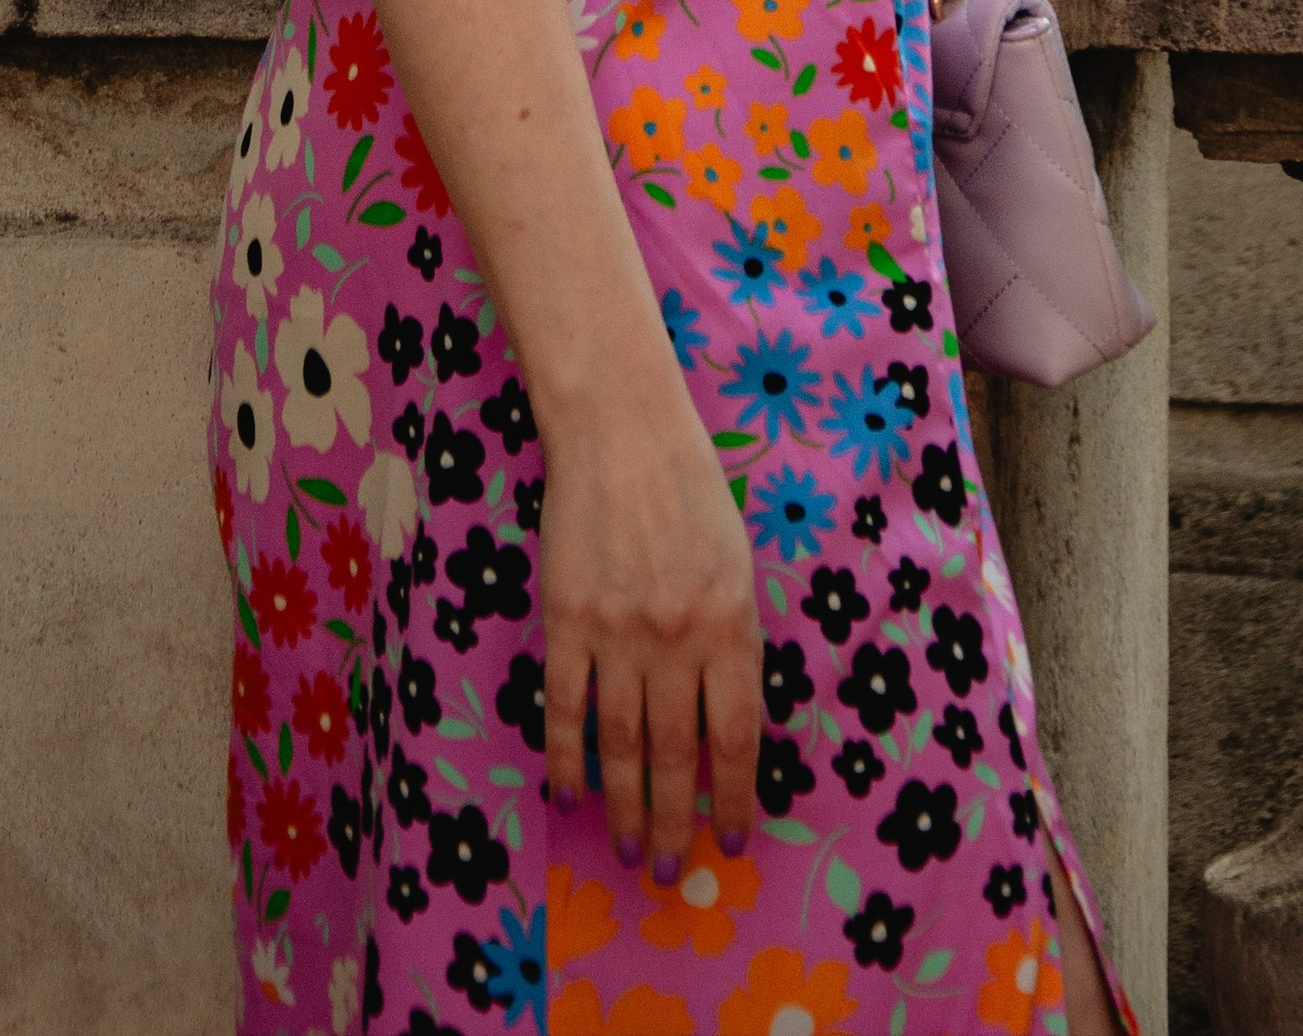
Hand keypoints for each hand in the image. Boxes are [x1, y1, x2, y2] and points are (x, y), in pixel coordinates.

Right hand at [541, 382, 760, 882]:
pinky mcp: (565, 619)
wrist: (621, 430)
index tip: (732, 839)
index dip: (735, 796)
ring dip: (625, 805)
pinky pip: (565, 706)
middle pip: (677, 754)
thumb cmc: (690, 492)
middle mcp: (676, 637)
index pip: (737, 735)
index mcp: (730, 622)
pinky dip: (566, 757)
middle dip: (675, 822)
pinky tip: (569, 794)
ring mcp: (617, 631)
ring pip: (622, 743)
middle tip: (670, 871)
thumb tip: (726, 726)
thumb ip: (733, 641)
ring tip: (629, 850)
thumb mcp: (736, 564)